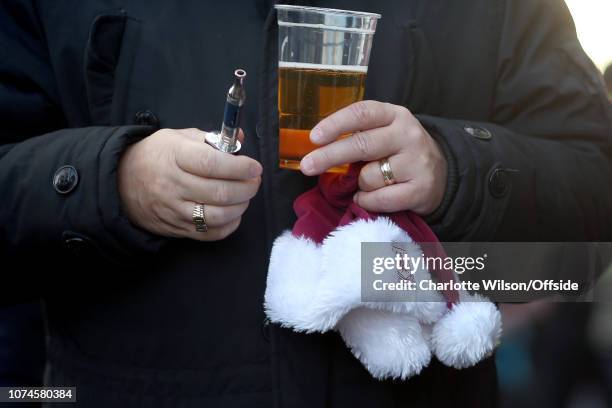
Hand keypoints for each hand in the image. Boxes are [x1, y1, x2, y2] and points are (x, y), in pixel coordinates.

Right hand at [118, 128, 261, 240]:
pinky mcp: (176, 228)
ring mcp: (174, 210)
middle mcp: (173, 184)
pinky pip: (209, 234)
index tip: (255, 167)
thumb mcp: (178, 137)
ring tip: (245, 196)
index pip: (212, 164)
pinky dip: (229, 226)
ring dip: (240, 207)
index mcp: (174, 156)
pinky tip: (233, 214)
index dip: (239, 167)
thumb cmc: (156, 155)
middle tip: (254, 181)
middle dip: (246, 188)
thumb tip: (241, 138)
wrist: (121, 182)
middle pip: (219, 192)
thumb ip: (211, 139)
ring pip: (217, 216)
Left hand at [300, 100, 446, 214]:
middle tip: (307, 166)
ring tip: (369, 183)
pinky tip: (367, 197)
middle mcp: (408, 135)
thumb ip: (360, 134)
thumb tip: (317, 148)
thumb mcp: (385, 132)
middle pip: (362, 145)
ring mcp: (417, 162)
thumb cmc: (400, 152)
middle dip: (329, 156)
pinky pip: (380, 199)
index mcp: (394, 115)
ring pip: (369, 177)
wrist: (441, 173)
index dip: (336, 124)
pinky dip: (366, 201)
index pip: (362, 114)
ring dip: (359, 184)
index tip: (314, 137)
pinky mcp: (421, 189)